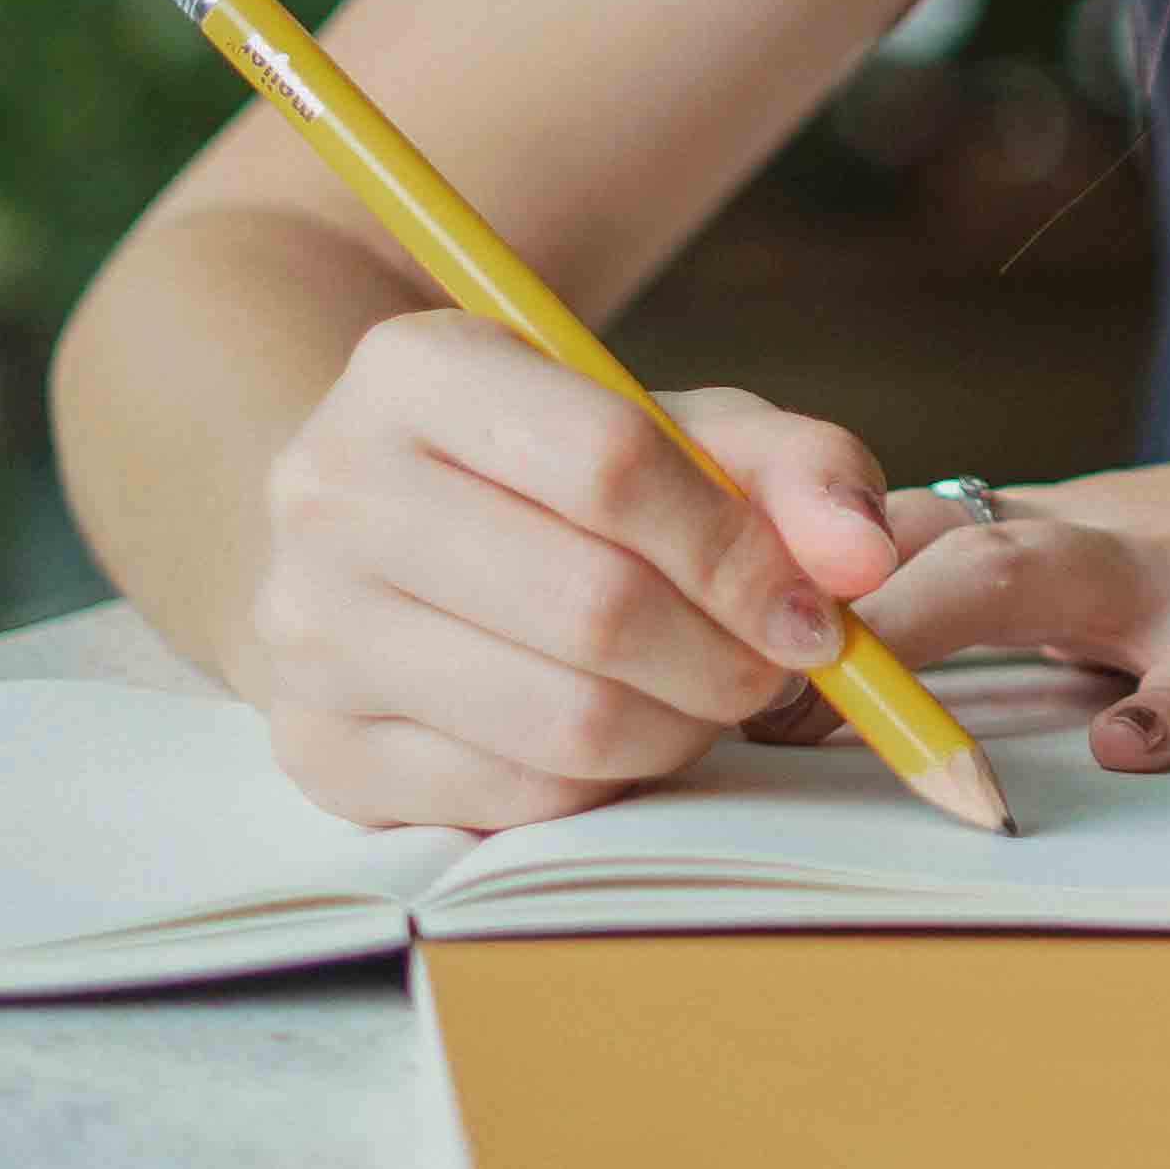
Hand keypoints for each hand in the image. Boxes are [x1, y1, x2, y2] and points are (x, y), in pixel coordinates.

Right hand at [239, 307, 899, 829]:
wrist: (388, 536)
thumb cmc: (562, 472)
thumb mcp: (685, 431)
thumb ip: (800, 468)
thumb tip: (862, 560)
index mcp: (414, 369)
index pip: (609, 462)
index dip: (737, 550)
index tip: (816, 606)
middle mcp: (329, 491)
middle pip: (590, 604)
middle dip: (725, 656)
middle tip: (778, 665)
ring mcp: (307, 631)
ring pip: (560, 719)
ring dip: (679, 727)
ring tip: (706, 693)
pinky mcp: (316, 751)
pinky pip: (516, 799)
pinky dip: (606, 782)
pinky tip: (622, 730)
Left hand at [753, 416, 1169, 771]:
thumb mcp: (1153, 560)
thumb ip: (1030, 597)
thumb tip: (870, 652)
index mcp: (1069, 526)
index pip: (899, 529)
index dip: (791, 571)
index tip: (684, 625)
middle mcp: (1109, 533)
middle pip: (934, 540)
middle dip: (818, 601)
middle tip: (718, 675)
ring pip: (1040, 574)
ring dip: (934, 625)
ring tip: (855, 691)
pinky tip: (1128, 750)